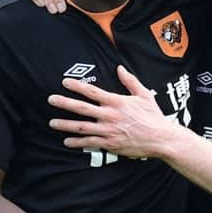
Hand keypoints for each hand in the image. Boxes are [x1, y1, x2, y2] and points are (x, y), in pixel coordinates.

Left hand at [48, 66, 171, 157]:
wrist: (160, 138)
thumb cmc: (153, 116)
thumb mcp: (144, 95)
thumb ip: (130, 81)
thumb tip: (119, 68)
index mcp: (117, 102)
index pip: (92, 92)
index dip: (77, 86)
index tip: (64, 82)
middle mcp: (109, 116)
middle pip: (82, 108)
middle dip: (64, 103)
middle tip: (51, 99)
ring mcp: (108, 131)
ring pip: (81, 127)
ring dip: (65, 125)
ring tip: (52, 122)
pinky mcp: (110, 144)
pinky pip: (89, 143)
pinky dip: (77, 143)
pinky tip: (67, 141)